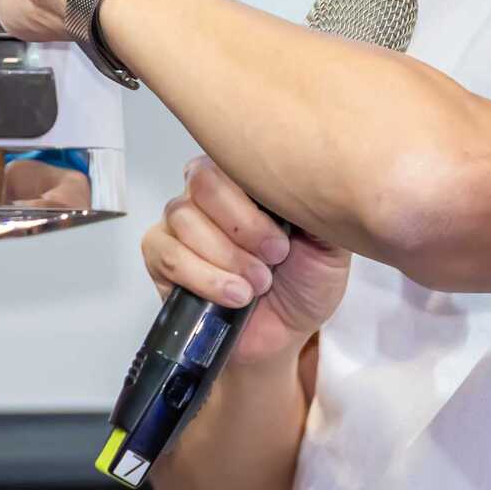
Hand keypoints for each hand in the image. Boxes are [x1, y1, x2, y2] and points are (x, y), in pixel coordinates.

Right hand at [141, 157, 350, 366]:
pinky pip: (166, 255)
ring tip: (257, 285)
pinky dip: (203, 278)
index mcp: (247, 176)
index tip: (283, 244)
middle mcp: (209, 191)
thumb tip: (314, 171)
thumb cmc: (305, 279)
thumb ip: (322, 202)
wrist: (286, 332)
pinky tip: (233, 295)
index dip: (255, 205)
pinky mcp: (160, 255)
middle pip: (202, 182)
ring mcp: (180, 221)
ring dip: (226, 258)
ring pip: (183, 219)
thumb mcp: (330, 238)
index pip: (234, 157)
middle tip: (272, 261)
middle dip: (241, 229)